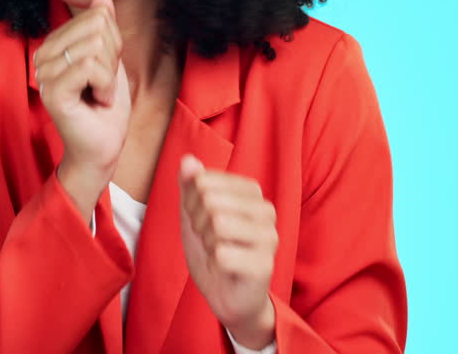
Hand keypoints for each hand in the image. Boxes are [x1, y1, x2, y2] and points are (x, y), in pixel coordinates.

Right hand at [35, 0, 130, 180]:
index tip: (105, 71)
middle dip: (112, 58)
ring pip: (95, 47)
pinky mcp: (51, 91)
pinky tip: (97, 102)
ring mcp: (44, 73)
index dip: (114, 43)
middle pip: (97, 28)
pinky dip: (106, 86)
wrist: (103, 148)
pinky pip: (90, 67)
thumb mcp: (111, 59)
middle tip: (104, 85)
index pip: (96, 17)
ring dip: (110, 76)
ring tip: (100, 95)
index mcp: (54, 44)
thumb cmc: (105, 107)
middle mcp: (43, 55)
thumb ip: (104, 26)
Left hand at [179, 154, 277, 348]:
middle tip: (207, 240)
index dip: (191, 202)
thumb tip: (188, 160)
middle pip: (210, 200)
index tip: (199, 220)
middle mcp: (266, 210)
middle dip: (197, 223)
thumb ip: (190, 187)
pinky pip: (222, 253)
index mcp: (252, 193)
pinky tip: (225, 268)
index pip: (204, 181)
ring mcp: (269, 237)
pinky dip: (214, 262)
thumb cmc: (213, 252)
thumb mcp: (194, 216)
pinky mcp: (265, 264)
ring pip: (218, 224)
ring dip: (206, 242)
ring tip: (216, 252)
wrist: (226, 296)